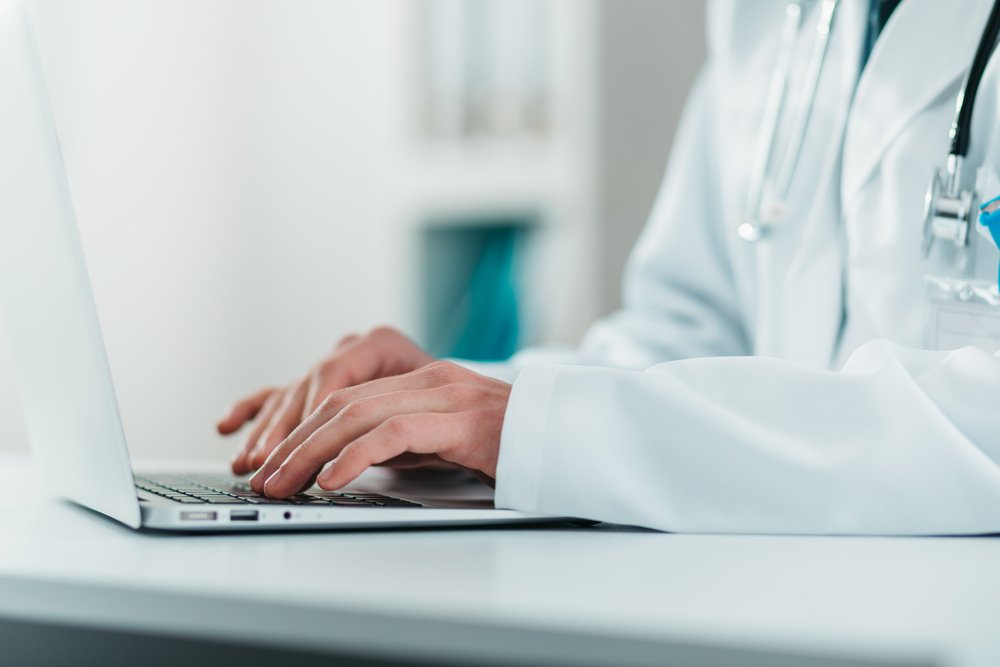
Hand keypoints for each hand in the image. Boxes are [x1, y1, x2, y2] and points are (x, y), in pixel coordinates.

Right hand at [217, 327, 434, 473]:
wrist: (468, 400)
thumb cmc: (455, 408)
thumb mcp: (432, 416)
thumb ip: (395, 428)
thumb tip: (360, 452)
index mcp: (379, 343)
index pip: (334, 383)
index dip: (313, 422)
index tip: (301, 455)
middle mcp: (351, 347)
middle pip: (307, 393)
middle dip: (284, 438)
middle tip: (267, 472)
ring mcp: (333, 362)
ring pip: (290, 397)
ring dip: (266, 434)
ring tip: (247, 465)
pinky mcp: (321, 381)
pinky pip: (281, 392)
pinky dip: (254, 409)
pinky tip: (226, 426)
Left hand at [247, 361, 510, 497]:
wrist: (572, 436)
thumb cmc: (514, 445)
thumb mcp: (447, 439)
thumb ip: (405, 438)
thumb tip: (349, 463)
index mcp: (420, 380)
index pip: (344, 398)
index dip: (301, 430)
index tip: (273, 462)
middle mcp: (426, 379)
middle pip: (339, 402)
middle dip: (293, 442)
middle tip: (263, 478)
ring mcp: (443, 393)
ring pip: (355, 413)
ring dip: (310, 452)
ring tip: (283, 483)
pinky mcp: (458, 418)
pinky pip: (393, 432)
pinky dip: (354, 456)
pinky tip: (332, 479)